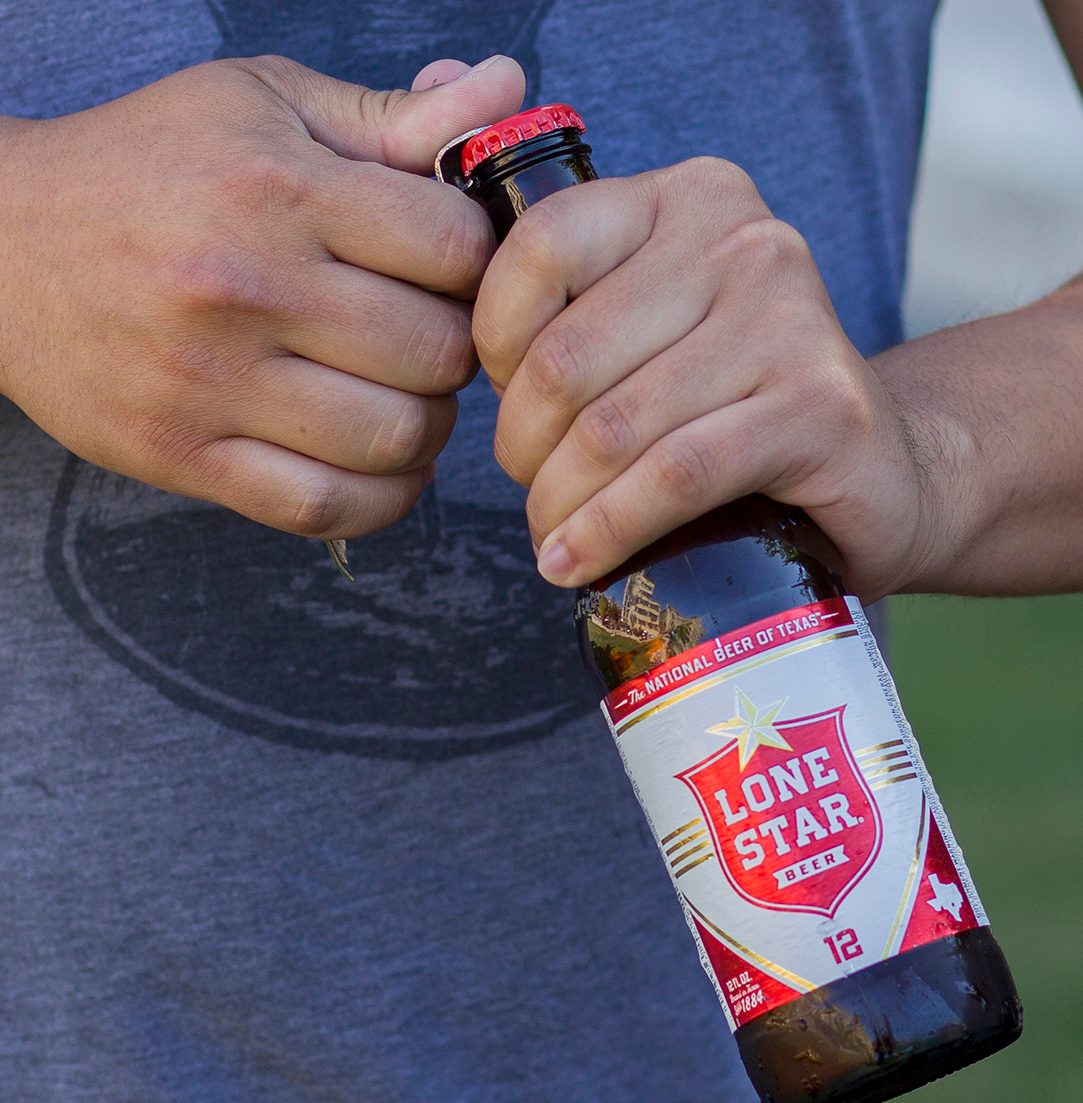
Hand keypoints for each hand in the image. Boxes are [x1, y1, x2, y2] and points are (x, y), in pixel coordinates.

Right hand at [0, 54, 523, 537]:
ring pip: (396, 438)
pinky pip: (328, 508)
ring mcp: (212, 382)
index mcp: (277, 189)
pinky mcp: (186, 454)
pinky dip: (382, 497)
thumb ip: (391, 117)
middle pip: (438, 353)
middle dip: (459, 351)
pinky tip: (382, 460)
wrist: (1, 244)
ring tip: (408, 397)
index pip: (454, 248)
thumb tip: (507, 89)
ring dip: (429, 428)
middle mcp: (246, 287)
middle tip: (432, 339)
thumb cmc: (149, 168)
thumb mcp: (264, 107)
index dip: (480, 265)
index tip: (453, 273)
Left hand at [473, 157, 940, 601]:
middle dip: (524, 446)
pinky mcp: (821, 407)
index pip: (543, 245)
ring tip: (551, 540)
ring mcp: (792, 319)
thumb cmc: (737, 405)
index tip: (502, 402)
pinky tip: (576, 563)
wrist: (880, 469)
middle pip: (570, 355)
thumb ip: (576, 299)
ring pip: (616, 427)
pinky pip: (675, 475)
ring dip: (559, 503)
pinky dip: (609, 530)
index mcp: (689, 197)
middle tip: (531, 492)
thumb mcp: (657, 328)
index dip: (494, 342)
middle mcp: (746, 239)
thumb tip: (446, 289)